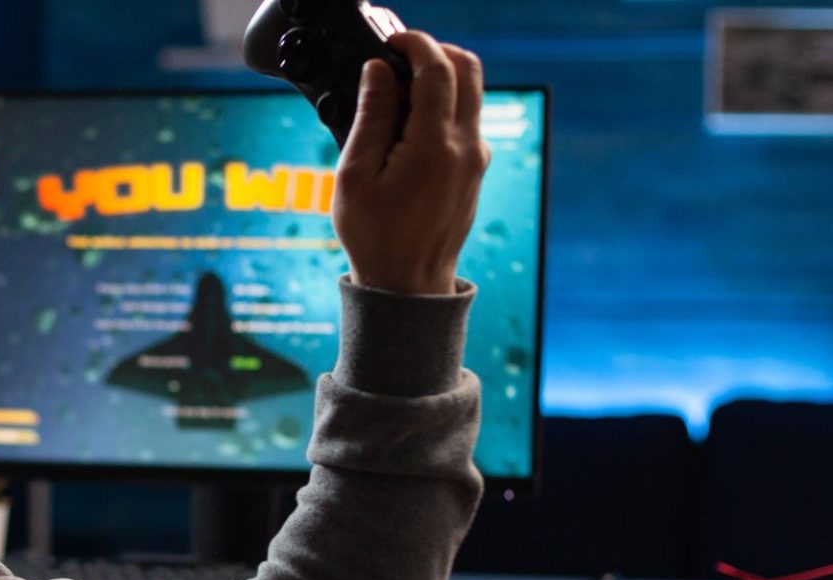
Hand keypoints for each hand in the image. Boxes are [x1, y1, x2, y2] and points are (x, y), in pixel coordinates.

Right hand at [333, 32, 489, 296]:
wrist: (407, 285)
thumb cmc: (375, 237)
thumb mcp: (356, 174)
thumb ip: (370, 116)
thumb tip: (378, 71)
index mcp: (435, 146)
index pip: (438, 70)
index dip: (415, 43)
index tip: (392, 40)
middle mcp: (466, 148)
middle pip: (468, 69)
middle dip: (435, 51)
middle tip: (400, 57)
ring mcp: (476, 159)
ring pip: (472, 93)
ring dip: (441, 77)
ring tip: (398, 92)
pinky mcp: (475, 170)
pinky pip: (467, 120)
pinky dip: (444, 104)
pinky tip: (409, 123)